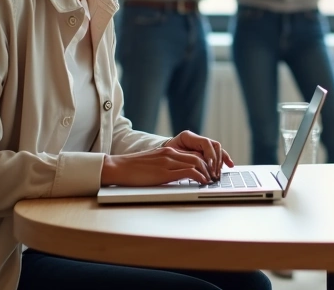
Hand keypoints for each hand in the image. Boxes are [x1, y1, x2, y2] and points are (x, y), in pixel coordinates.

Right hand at [100, 146, 214, 186]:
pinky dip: (199, 177)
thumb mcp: (153, 164)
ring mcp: (168, 162)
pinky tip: (203, 182)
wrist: (118, 167)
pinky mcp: (165, 172)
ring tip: (211, 181)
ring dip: (207, 173)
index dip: (204, 163)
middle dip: (209, 168)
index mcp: (168, 151)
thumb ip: (166, 166)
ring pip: (197, 163)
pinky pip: (189, 172)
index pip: (193, 154)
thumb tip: (176, 175)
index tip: (210, 172)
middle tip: (214, 177)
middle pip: (198, 157)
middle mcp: (170, 154)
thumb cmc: (133, 169)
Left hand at [163, 130, 233, 178]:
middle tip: (215, 174)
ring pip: (218, 150)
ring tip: (219, 174)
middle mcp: (197, 139)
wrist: (159, 154)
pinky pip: (217, 154)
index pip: (206, 143)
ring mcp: (202, 145)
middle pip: (214, 146)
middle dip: (217, 161)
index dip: (210, 155)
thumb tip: (197, 167)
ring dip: (221, 162)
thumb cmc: (163, 155)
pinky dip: (223, 159)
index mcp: (188, 136)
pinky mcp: (205, 152)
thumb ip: (184, 157)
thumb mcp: (171, 155)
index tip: (211, 167)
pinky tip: (230, 165)